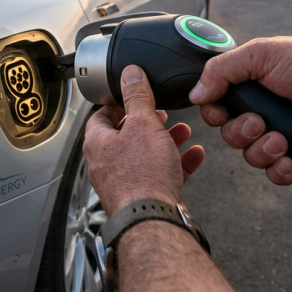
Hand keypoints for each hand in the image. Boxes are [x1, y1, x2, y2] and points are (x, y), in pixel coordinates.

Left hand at [83, 65, 205, 215]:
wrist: (153, 218)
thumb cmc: (142, 175)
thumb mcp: (143, 123)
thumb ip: (137, 96)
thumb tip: (130, 73)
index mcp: (98, 143)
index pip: (101, 115)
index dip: (119, 102)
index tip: (134, 95)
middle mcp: (106, 164)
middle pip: (126, 136)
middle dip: (148, 122)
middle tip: (161, 114)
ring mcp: (125, 183)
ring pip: (145, 155)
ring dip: (165, 141)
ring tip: (182, 131)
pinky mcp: (144, 197)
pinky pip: (161, 174)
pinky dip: (177, 163)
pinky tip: (193, 155)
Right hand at [188, 37, 291, 185]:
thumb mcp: (263, 54)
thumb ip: (223, 69)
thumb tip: (196, 92)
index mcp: (251, 85)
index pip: (216, 107)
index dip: (216, 115)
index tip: (224, 113)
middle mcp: (263, 110)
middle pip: (230, 136)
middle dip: (242, 134)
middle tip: (262, 123)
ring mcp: (280, 134)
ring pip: (251, 157)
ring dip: (263, 152)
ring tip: (282, 141)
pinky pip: (275, 174)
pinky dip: (279, 170)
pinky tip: (290, 160)